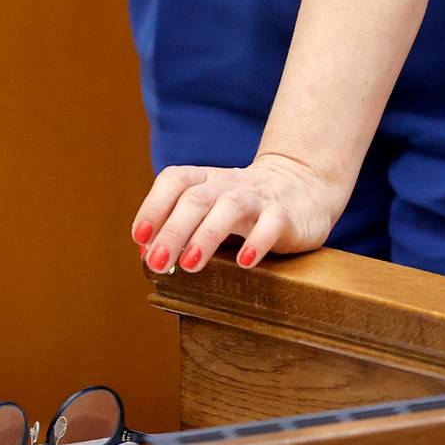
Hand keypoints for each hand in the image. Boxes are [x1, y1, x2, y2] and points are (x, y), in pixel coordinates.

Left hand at [131, 152, 350, 273]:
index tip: (139, 237)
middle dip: (172, 231)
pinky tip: (245, 262)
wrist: (304, 186)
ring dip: (206, 236)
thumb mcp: (212, 207)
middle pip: (195, 199)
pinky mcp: (285, 214)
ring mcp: (258, 197)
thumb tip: (147, 253)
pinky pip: (271, 224)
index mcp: (206, 179)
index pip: (174, 180)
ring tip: (190, 265)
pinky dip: (257, 241)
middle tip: (156, 263)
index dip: (153, 205)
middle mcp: (228, 184)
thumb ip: (181, 225)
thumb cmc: (245, 205)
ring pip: (229, 207)